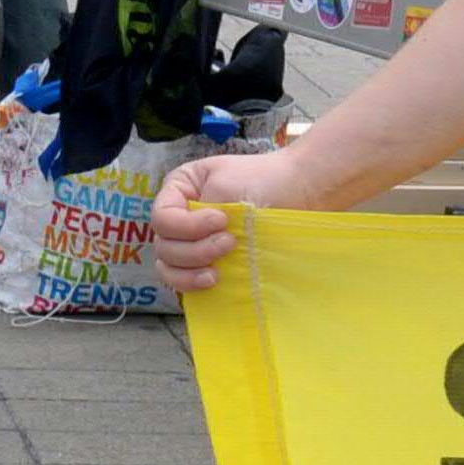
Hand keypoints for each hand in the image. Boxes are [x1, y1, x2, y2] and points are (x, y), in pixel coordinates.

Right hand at [150, 147, 303, 295]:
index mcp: (178, 192)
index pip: (161, 219)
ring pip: (169, 267)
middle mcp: (180, 219)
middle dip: (195, 249)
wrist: (302, 191)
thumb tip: (190, 245)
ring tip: (218, 270)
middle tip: (230, 242)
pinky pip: (187, 281)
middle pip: (164, 247)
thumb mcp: (223, 183)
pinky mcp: (210, 264)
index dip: (187, 226)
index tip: (222, 220)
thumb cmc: (265, 180)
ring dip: (190, 270)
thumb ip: (199, 212)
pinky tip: (215, 282)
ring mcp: (193, 244)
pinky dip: (194, 284)